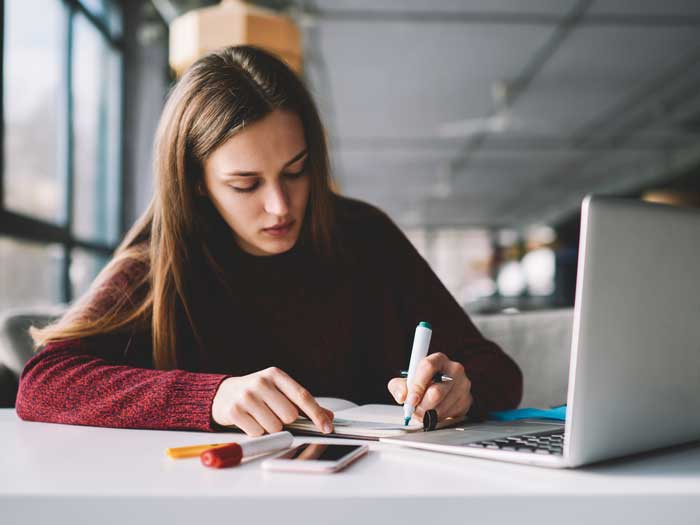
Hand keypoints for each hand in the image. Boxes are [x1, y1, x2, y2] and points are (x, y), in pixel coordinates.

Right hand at [212, 367, 333, 435]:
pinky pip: (257, 433)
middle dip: (286, 421)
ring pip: (274, 427)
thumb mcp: (279, 391)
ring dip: (271, 428)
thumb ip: (303, 403)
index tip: (327, 427)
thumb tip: (328, 417)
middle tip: (274, 414)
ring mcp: (247, 396)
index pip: (302, 396)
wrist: (223, 393)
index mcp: (275, 375)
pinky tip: (250, 421)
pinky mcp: (234, 411)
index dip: (317, 414)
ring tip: (261, 417)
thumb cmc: (257, 393)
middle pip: (289, 415)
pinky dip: (257, 432)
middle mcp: (261, 382)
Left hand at [387, 353, 471, 421]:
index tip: (410, 400)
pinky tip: (434, 411)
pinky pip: (450, 415)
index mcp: (438, 359)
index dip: (417, 386)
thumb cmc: (422, 383)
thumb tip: (402, 396)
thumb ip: (398, 386)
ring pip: (442, 407)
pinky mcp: (467, 400)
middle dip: (421, 405)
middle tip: (414, 410)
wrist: (439, 390)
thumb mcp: (405, 381)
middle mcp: (454, 369)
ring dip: (428, 414)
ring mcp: (463, 384)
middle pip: (436, 391)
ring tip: (422, 411)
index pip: (428, 367)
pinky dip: (438, 418)